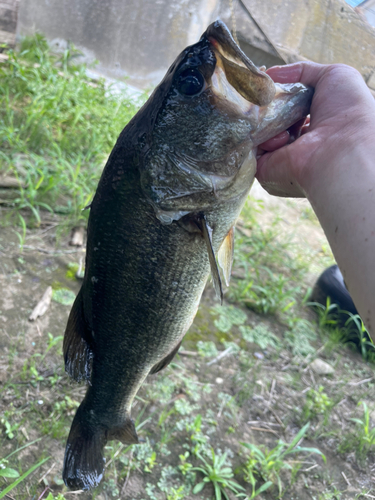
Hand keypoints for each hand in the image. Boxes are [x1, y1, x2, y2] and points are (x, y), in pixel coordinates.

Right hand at [256, 62, 374, 197]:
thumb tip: (269, 73)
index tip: (268, 87)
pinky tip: (280, 138)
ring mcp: (282, 157)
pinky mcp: (267, 170)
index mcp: (314, 123)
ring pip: (258, 134)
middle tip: (264, 99)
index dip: (277, 97)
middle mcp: (298, 142)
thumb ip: (301, 71)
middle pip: (270, 120)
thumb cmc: (347, 111)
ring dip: (264, 123)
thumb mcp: (333, 76)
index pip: (287, 108)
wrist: (344, 147)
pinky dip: (260, 140)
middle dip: (265, 107)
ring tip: (278, 120)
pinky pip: (252, 152)